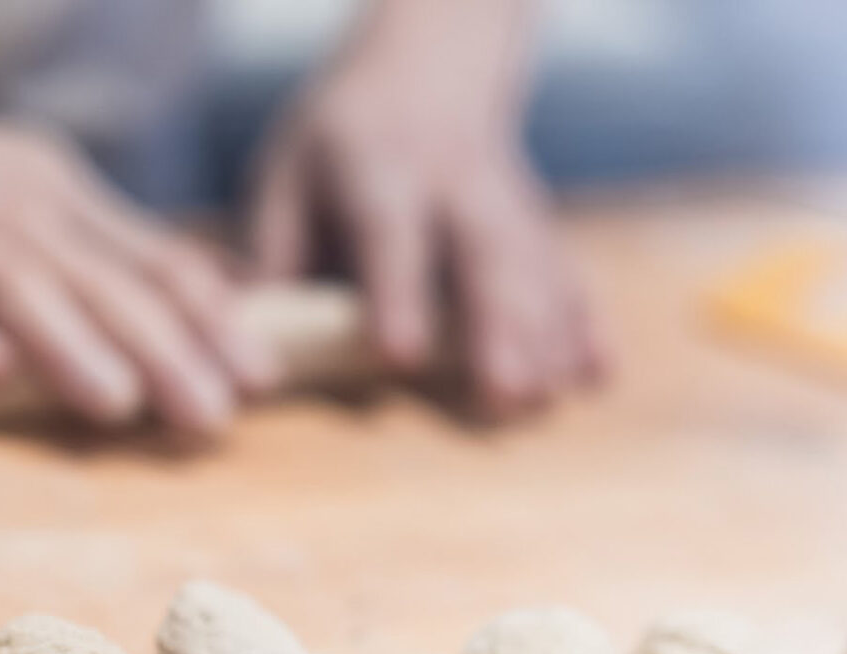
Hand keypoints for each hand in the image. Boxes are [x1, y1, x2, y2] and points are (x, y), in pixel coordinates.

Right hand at [0, 89, 277, 433]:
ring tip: (119, 405)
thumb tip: (215, 290)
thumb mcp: (41, 190)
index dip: (212, 320)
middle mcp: (16, 215)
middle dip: (164, 351)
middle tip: (214, 416)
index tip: (262, 375)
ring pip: (19, 290)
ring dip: (70, 348)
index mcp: (64, 200)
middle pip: (101, 284)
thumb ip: (114, 245)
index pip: (155, 262)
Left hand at [250, 0, 605, 417]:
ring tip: (549, 400)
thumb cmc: (339, 135)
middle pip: (484, 255)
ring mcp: (504, 201)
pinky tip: (598, 375)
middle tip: (506, 393)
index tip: (399, 355)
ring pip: (535, 269)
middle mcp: (452, 184)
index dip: (397, 294)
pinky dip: (586, 322)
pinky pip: (566, 269)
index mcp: (378, 168)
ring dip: (548, 336)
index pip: (389, 234)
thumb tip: (248, 332)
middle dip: (499, 327)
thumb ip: (272, 249)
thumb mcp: (286, 170)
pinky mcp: (535, 220)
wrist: (430, 61)